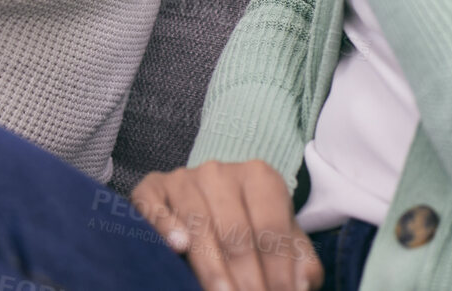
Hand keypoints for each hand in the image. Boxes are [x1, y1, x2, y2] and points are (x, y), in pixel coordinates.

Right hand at [131, 161, 324, 290]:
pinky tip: (177, 248)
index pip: (271, 229)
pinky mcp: (151, 188)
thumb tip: (300, 284)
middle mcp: (220, 171)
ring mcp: (183, 178)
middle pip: (236, 232)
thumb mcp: (280, 240)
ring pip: (199, 225)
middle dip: (245, 278)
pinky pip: (156, 207)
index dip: (277, 272)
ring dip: (211, 269)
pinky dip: (166, 227)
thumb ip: (298, 262)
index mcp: (259, 177)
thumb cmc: (249, 228)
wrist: (205, 202)